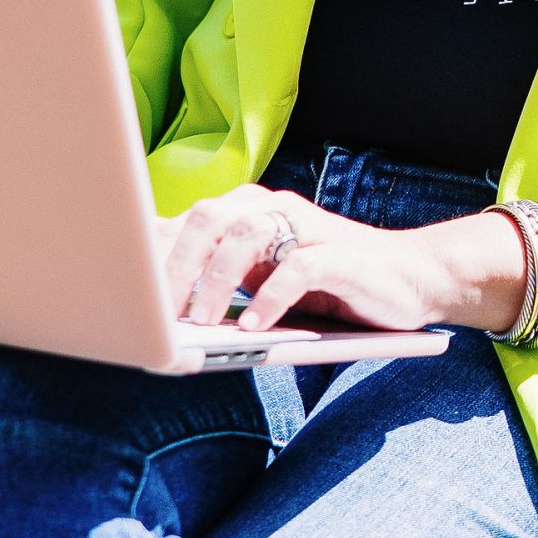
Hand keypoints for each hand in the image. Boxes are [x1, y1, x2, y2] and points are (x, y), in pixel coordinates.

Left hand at [156, 185, 526, 335]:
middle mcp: (278, 210)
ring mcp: (311, 229)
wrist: (415, 280)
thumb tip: (161, 305)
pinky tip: (254, 327)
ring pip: (247, 234)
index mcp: (253, 213)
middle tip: (155, 313)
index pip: (190, 219)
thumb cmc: (334, 288)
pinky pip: (298, 268)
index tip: (122, 291)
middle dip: (174, 265)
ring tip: (198, 321)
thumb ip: (227, 281)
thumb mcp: (270, 281)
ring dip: (215, 280)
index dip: (152, 251)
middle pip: (209, 217)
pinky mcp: (342, 256)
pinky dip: (270, 298)